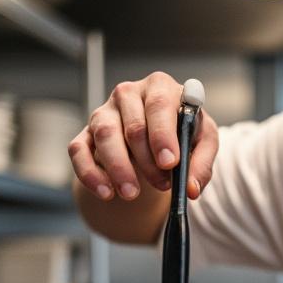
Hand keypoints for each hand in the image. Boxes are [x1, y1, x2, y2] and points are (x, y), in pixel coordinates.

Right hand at [68, 72, 219, 202]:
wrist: (157, 138)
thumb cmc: (182, 131)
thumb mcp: (203, 142)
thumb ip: (201, 163)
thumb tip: (191, 189)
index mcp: (160, 87)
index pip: (159, 106)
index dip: (163, 136)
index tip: (169, 163)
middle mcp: (129, 93)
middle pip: (133, 126)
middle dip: (148, 161)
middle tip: (162, 185)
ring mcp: (104, 111)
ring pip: (105, 136)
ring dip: (119, 168)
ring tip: (132, 194)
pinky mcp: (87, 132)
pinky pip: (79, 150)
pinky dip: (90, 174)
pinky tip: (106, 193)